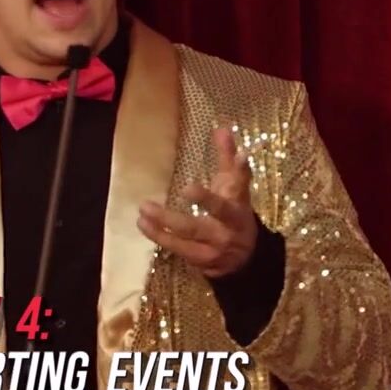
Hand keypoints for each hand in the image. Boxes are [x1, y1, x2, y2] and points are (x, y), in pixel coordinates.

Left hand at [137, 127, 257, 277]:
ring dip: (165, 224)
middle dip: (203, 200)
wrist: (246, 259)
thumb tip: (222, 128)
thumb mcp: (234, 188)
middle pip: (217, 213)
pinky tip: (144, 225)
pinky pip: (178, 249)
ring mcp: (215, 246)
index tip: (241, 155)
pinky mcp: (200, 261)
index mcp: (238, 206)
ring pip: (190, 234)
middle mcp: (228, 227)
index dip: (241, 171)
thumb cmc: (234, 214)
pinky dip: (160, 237)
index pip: (241, 187)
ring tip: (143, 211)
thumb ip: (228, 159)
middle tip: (186, 188)